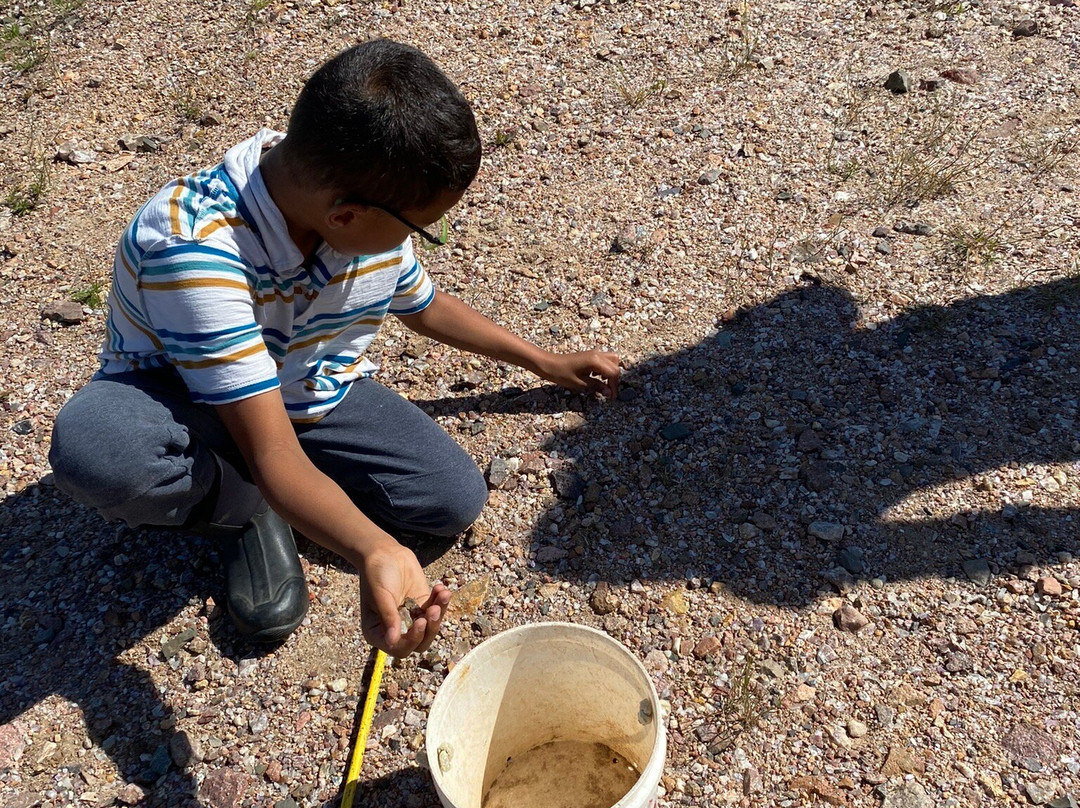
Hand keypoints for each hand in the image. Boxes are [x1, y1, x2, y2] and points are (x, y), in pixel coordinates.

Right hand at [357, 540, 451, 656]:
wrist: (385, 553)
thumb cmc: (376, 573)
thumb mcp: (380, 595)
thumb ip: (388, 617)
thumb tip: (392, 641)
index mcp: (378, 632)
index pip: (399, 648)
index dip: (412, 640)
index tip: (420, 622)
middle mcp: (395, 629)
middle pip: (419, 643)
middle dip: (430, 629)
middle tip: (434, 610)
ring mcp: (411, 618)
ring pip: (431, 628)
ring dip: (439, 614)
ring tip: (441, 594)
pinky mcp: (423, 606)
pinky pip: (436, 611)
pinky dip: (442, 602)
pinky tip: (440, 588)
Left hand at [537, 350, 620, 397]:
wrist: (548, 364)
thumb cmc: (561, 374)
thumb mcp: (580, 383)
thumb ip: (597, 386)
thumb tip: (609, 393)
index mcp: (595, 361)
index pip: (613, 372)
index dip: (614, 386)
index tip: (612, 397)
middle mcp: (597, 354)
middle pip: (615, 365)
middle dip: (614, 379)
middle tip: (609, 391)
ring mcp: (593, 353)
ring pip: (611, 360)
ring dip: (610, 372)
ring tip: (602, 383)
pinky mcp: (589, 355)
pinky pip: (603, 359)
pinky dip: (604, 368)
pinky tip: (595, 376)